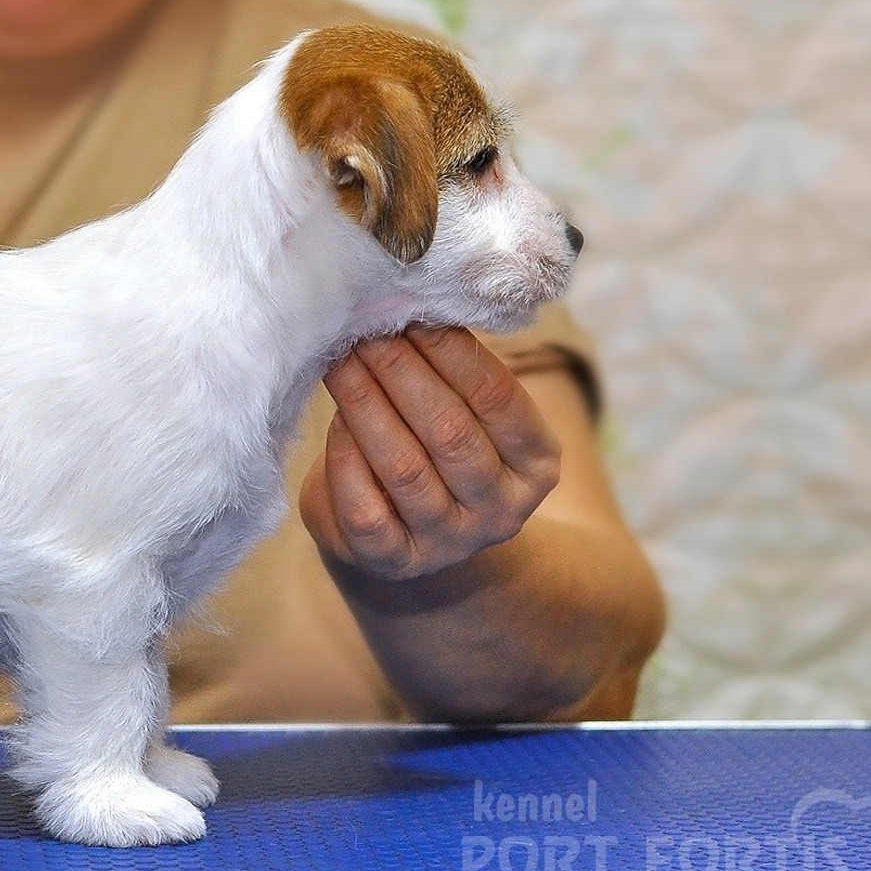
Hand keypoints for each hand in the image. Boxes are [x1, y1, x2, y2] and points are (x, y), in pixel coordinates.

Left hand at [300, 327, 561, 582]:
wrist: (410, 535)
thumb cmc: (436, 452)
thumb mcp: (468, 417)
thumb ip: (453, 376)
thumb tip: (410, 308)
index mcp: (535, 466)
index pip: (497, 398)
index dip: (452, 351)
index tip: (411, 311)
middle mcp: (499, 510)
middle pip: (449, 431)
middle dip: (401, 371)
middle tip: (364, 330)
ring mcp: (448, 543)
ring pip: (404, 467)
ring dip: (366, 405)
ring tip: (341, 361)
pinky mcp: (394, 561)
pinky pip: (366, 510)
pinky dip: (346, 460)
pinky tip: (334, 423)